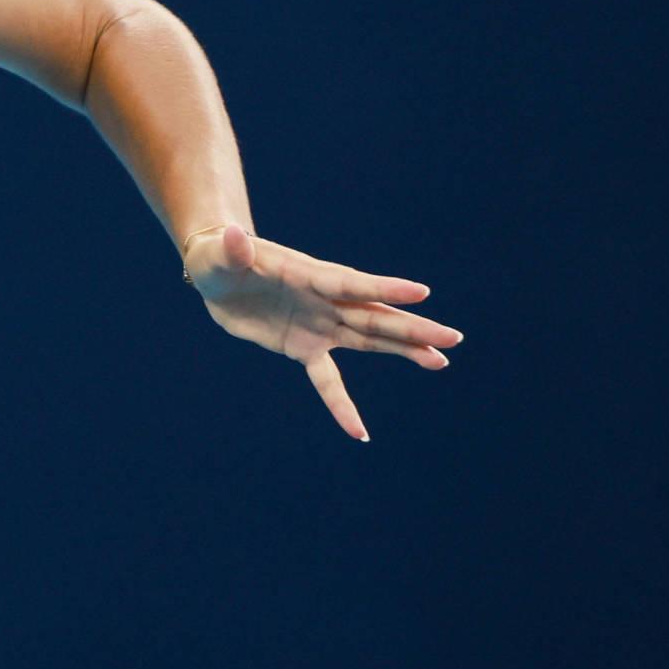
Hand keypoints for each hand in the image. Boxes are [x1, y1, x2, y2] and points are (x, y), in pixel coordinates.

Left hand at [183, 223, 461, 441]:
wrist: (217, 271)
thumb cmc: (218, 256)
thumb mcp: (219, 253)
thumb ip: (232, 250)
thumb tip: (234, 235)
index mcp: (307, 275)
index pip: (350, 283)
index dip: (384, 287)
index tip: (422, 293)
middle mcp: (322, 300)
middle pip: (373, 315)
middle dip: (412, 327)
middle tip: (452, 339)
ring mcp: (318, 324)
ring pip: (368, 340)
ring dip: (403, 351)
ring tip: (439, 361)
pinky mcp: (303, 347)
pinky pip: (328, 380)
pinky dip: (341, 405)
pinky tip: (360, 432)